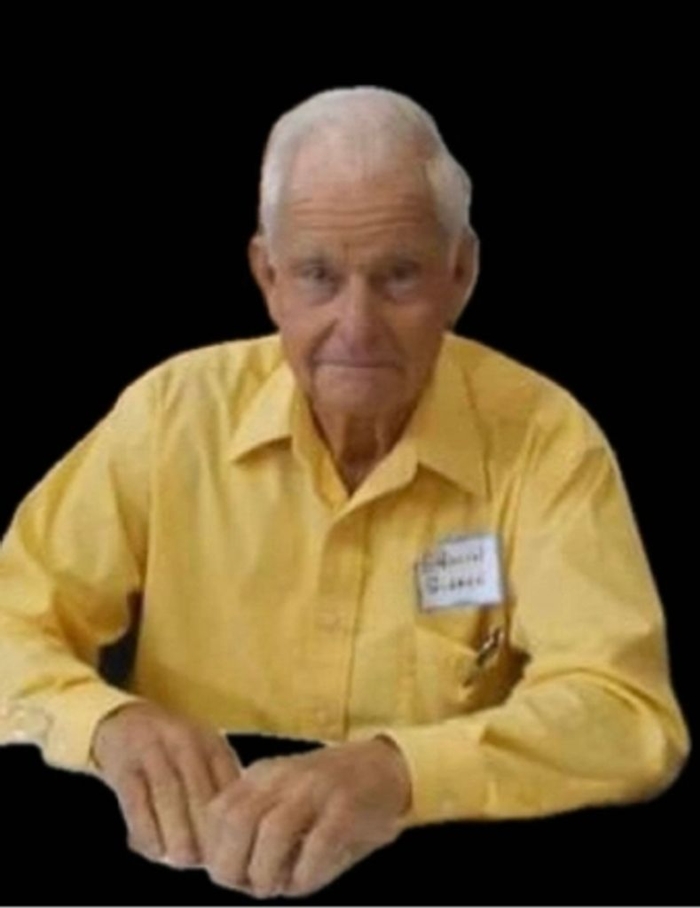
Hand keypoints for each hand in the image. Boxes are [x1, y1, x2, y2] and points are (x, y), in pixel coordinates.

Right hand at [91, 700, 241, 867]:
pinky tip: (155, 851)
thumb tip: (232, 835)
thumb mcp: (202, 754)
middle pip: (201, 789)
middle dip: (206, 830)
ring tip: (184, 861)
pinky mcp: (124, 765)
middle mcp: (184, 741)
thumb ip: (219, 785)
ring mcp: (152, 750)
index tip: (232, 846)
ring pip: (169, 795)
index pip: (229, 781)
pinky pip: (136, 801)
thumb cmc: (172, 749)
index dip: (232, 819)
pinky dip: (146, 830)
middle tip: (209, 860)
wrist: (124, 720)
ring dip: (178, 832)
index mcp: (210, 741)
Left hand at [202, 735, 411, 898]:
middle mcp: (285, 777)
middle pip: (237, 819)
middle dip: (232, 865)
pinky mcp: (347, 805)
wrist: (386, 767)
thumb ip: (253, 825)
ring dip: (268, 871)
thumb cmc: (330, 798)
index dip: (215, 852)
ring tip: (278, 887)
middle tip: (250, 886)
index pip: (216, 812)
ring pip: (274, 830)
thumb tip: (224, 871)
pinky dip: (306, 873)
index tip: (232, 875)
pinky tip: (307, 881)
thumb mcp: (284, 799)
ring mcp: (317, 788)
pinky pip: (319, 843)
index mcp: (263, 776)